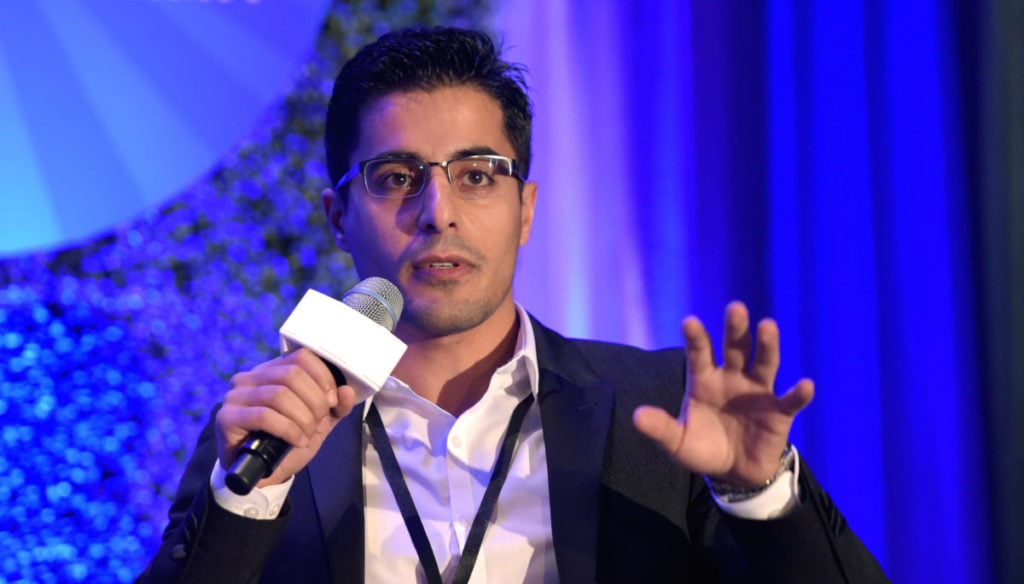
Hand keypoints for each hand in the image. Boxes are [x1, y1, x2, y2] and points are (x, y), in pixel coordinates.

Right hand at [215, 349, 356, 486]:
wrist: (262, 473)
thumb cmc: (288, 441)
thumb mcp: (319, 422)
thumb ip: (336, 407)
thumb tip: (348, 391)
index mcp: (273, 371)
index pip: (301, 356)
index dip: (322, 377)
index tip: (332, 401)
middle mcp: (251, 377)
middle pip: (292, 375)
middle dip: (314, 402)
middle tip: (319, 424)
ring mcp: (236, 396)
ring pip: (279, 394)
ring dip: (302, 418)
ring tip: (308, 435)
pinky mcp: (227, 417)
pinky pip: (264, 416)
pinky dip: (288, 430)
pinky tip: (296, 441)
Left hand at [633, 301, 813, 486]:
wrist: (733, 473)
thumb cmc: (702, 449)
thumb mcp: (677, 442)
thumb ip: (660, 428)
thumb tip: (636, 416)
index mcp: (704, 380)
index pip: (699, 354)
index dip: (696, 338)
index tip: (690, 321)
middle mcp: (732, 378)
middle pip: (735, 348)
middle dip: (735, 328)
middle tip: (734, 307)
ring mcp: (757, 391)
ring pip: (764, 363)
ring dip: (767, 345)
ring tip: (768, 325)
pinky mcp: (779, 411)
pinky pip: (790, 400)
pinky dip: (799, 393)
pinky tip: (806, 384)